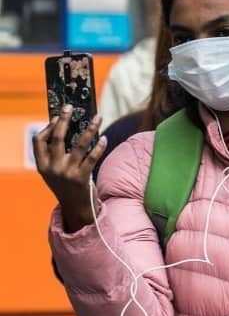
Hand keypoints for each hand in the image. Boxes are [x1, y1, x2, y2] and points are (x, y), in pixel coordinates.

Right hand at [33, 106, 106, 232]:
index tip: (57, 117)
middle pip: (57, 138)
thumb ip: (54, 155)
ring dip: (90, 129)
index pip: (39, 141)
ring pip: (79, 145)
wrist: (75, 207)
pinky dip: (99, 146)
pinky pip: (92, 157)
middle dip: (64, 120)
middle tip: (71, 107)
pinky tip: (103, 138)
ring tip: (97, 117)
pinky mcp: (82, 177)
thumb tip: (66, 127)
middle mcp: (52, 168)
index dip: (48, 127)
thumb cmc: (66, 184)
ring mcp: (67, 173)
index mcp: (42, 165)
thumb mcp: (53, 171)